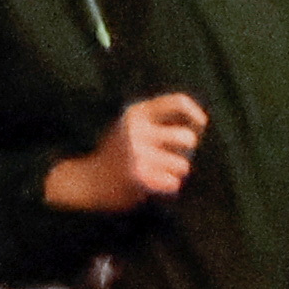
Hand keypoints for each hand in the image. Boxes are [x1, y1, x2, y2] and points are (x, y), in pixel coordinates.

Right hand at [44, 94, 206, 213]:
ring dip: (174, 172)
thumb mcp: (132, 127)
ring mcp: (136, 152)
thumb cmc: (120, 155)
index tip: (200, 126)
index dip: (196, 114)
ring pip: (182, 165)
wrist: (88, 182)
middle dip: (187, 151)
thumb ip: (159, 121)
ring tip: (157, 171)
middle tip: (172, 156)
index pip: (178, 102)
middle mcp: (136, 129)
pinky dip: (167, 186)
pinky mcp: (138, 176)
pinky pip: (173, 183)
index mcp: (136, 113)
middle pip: (187, 137)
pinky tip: (151, 183)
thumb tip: (200, 124)